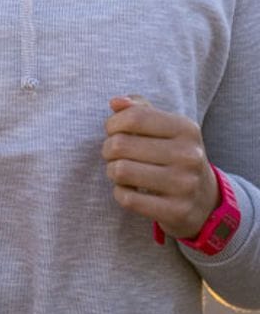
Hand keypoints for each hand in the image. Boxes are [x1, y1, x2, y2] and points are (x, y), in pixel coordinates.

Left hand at [102, 96, 218, 239]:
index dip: (112, 124)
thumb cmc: (174, 155)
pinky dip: (120, 193)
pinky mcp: (177, 211)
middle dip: (108, 149)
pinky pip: (127, 198)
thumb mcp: (165, 128)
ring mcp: (185, 185)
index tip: (113, 131)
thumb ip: (139, 109)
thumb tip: (115, 102)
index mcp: (186, 129)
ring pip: (120, 171)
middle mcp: (189, 155)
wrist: (205, 200)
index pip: (133, 117)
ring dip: (112, 171)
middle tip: (114, 155)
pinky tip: (131, 190)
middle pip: (120, 145)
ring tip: (122, 172)